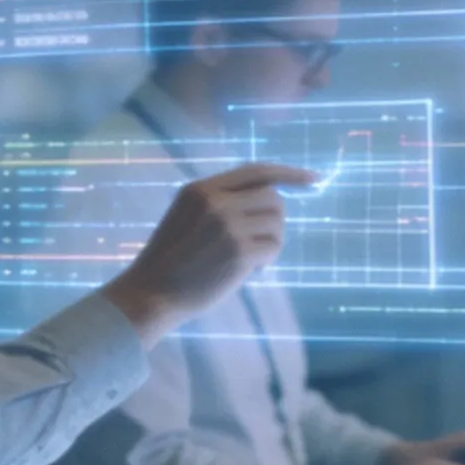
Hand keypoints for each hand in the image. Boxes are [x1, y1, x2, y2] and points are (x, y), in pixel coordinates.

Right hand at [100, 163, 315, 344]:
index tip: (313, 179)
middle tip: (259, 243)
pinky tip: (251, 271)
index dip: (288, 173)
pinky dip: (268, 260)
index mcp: (200, 189)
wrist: (151, 294)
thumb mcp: (186, 217)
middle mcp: (215, 202)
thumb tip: (271, 197)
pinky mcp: (239, 252)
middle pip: (273, 198)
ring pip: (277, 223)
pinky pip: (274, 248)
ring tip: (250, 259)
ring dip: (271, 242)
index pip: (256, 171)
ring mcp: (228, 226)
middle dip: (274, 220)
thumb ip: (219, 202)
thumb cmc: (170, 261)